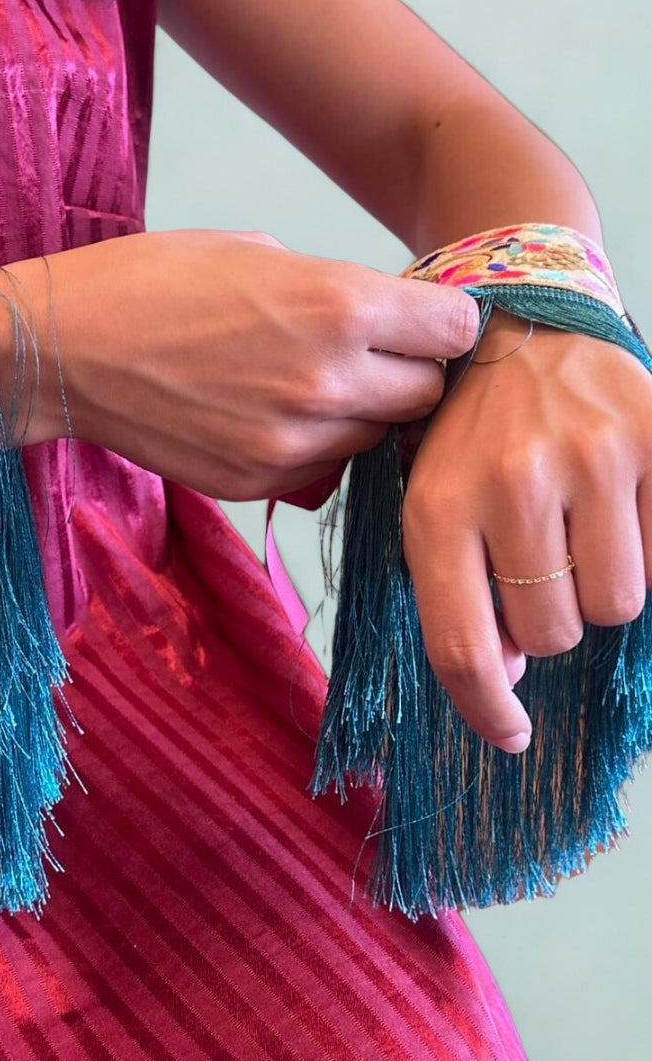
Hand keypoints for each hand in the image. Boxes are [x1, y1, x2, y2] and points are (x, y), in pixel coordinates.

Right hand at [0, 228, 479, 498]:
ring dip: (361, 415)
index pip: (457, 329)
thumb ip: (336, 290)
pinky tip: (267, 415)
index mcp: (338, 305)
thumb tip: (383, 321)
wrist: (62, 349)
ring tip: (305, 384)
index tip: (421, 320)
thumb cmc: (151, 281)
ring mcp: (293, 443)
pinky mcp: (258, 482)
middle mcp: (329, 382)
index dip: (441, 322)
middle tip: (369, 355)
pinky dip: (313, 446)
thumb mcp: (258, 252)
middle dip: (408, 373)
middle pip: (427, 395)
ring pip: (376, 439)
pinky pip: (323, 469)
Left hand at [401, 310, 651, 751]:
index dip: (488, 710)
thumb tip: (510, 671)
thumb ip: (454, 589)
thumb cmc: (467, 433)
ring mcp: (591, 457)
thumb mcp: (431, 503)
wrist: (522, 324)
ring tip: (578, 536)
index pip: (462, 646)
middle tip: (540, 569)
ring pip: (617, 604)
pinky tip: (617, 510)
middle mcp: (512, 483)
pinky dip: (646, 549)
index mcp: (437, 507)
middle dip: (546, 622)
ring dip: (599, 590)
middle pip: (551, 636)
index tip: (512, 736)